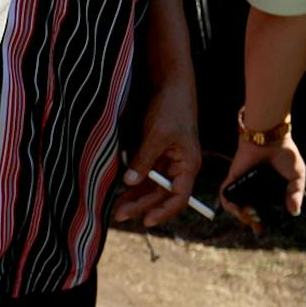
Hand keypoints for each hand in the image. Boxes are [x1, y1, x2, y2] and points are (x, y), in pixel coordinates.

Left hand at [113, 80, 199, 226]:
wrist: (170, 84)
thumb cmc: (171, 108)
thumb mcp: (157, 135)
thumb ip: (144, 160)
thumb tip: (130, 182)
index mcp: (188, 165)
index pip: (179, 197)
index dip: (163, 211)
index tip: (146, 222)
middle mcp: (180, 167)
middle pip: (161, 194)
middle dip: (141, 205)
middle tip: (119, 215)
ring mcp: (168, 161)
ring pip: (152, 186)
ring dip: (136, 196)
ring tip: (116, 207)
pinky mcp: (156, 153)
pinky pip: (146, 173)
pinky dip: (134, 181)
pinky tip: (120, 188)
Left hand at [218, 138, 305, 233]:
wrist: (271, 137)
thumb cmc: (285, 154)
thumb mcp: (297, 176)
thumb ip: (296, 194)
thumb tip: (295, 212)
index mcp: (270, 191)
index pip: (264, 210)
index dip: (261, 222)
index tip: (261, 229)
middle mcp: (256, 189)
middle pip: (248, 210)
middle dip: (250, 221)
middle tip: (256, 224)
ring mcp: (244, 184)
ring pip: (236, 205)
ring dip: (239, 215)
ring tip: (247, 216)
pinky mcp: (233, 177)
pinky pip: (226, 193)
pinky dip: (228, 203)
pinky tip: (236, 208)